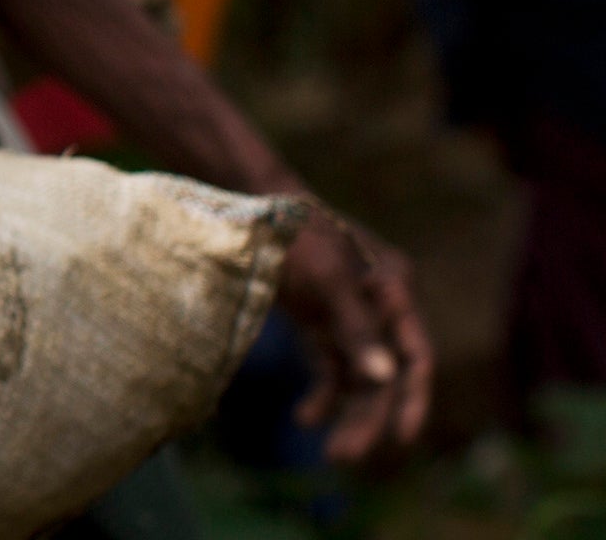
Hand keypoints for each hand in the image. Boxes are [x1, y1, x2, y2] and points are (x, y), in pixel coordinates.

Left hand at [276, 205, 432, 462]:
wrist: (247, 206)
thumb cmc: (292, 234)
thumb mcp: (325, 278)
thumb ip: (354, 327)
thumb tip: (383, 378)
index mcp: (394, 289)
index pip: (416, 354)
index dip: (414, 398)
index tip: (402, 437)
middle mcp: (379, 305)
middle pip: (386, 374)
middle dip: (370, 417)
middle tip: (344, 457)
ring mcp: (349, 314)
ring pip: (359, 377)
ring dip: (348, 414)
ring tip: (332, 454)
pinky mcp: (320, 320)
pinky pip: (330, 367)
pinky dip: (323, 393)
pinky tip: (306, 417)